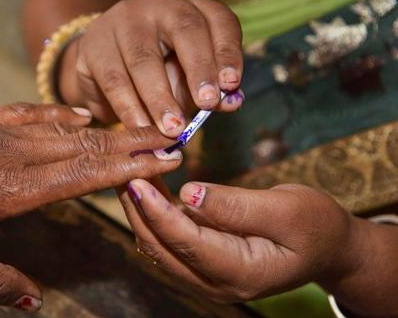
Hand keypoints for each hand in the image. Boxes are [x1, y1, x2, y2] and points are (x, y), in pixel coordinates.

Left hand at [0, 103, 180, 310]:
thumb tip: (33, 301)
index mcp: (16, 190)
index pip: (88, 175)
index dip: (131, 167)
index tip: (167, 158)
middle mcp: (19, 155)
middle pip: (90, 146)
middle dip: (136, 142)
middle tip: (174, 137)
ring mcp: (4, 132)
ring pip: (69, 128)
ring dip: (109, 129)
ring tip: (141, 127)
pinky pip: (35, 113)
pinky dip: (63, 113)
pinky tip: (80, 114)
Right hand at [59, 0, 244, 135]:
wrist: (100, 65)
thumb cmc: (156, 72)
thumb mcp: (188, 77)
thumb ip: (209, 89)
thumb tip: (230, 103)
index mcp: (192, 7)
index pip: (218, 20)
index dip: (227, 51)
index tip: (231, 84)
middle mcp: (159, 4)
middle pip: (185, 30)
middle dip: (199, 68)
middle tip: (206, 103)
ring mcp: (123, 21)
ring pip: (144, 60)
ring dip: (160, 99)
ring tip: (173, 129)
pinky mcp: (94, 45)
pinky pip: (114, 80)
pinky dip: (129, 109)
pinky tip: (141, 129)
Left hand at [119, 180, 362, 302]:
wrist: (327, 247)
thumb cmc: (315, 226)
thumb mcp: (286, 209)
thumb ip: (237, 206)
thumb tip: (188, 193)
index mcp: (240, 273)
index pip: (186, 242)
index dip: (157, 211)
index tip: (136, 180)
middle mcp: (215, 283)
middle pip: (162, 247)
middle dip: (138, 209)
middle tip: (124, 168)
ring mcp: (205, 276)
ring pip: (158, 245)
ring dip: (140, 211)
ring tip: (130, 171)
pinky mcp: (201, 263)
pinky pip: (168, 240)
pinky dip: (154, 213)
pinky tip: (148, 185)